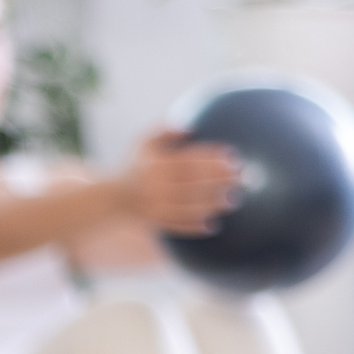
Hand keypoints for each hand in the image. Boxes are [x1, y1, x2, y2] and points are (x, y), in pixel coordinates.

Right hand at [121, 129, 240, 235]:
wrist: (112, 200)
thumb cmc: (136, 167)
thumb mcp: (144, 143)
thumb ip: (165, 131)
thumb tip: (189, 126)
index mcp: (154, 165)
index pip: (187, 160)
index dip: (211, 159)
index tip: (232, 157)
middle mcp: (153, 186)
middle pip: (190, 183)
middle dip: (218, 181)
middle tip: (241, 178)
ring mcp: (152, 206)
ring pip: (185, 206)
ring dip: (211, 204)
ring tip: (233, 201)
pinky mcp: (153, 223)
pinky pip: (175, 226)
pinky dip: (193, 227)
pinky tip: (212, 225)